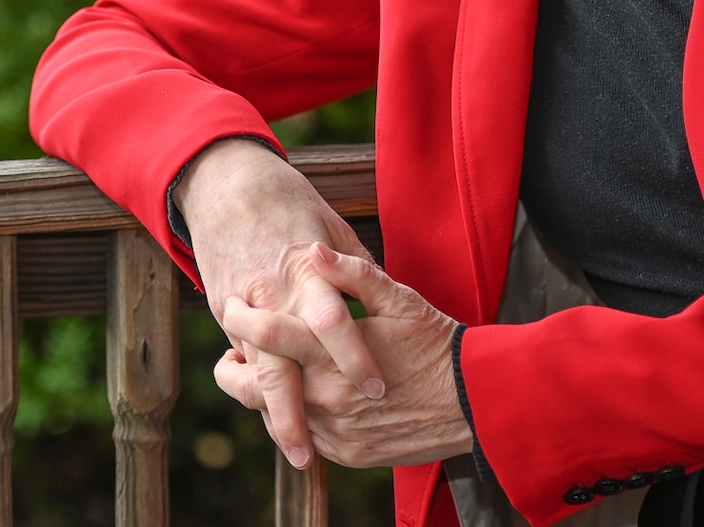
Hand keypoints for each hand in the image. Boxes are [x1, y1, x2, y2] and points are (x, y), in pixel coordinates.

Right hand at [175, 139, 381, 466]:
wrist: (227, 185)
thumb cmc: (289, 203)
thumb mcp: (331, 225)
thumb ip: (355, 268)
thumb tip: (381, 301)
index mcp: (305, 270)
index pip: (331, 322)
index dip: (352, 357)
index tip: (375, 389)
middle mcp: (272, 296)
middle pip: (284, 363)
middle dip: (299, 409)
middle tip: (319, 450)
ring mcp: (243, 307)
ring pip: (257, 373)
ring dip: (275, 415)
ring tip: (298, 454)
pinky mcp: (225, 313)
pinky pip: (242, 362)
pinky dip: (258, 392)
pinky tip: (278, 423)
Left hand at [217, 243, 473, 467]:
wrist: (473, 400)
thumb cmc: (436, 342)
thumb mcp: (398, 300)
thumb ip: (351, 275)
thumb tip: (312, 251)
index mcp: (330, 354)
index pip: (267, 335)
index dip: (241, 318)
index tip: (230, 307)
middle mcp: (325, 397)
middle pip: (253, 388)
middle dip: (231, 370)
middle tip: (231, 355)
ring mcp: (334, 431)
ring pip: (274, 417)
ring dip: (264, 396)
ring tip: (266, 374)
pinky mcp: (347, 452)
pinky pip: (305, 437)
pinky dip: (296, 418)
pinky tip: (303, 400)